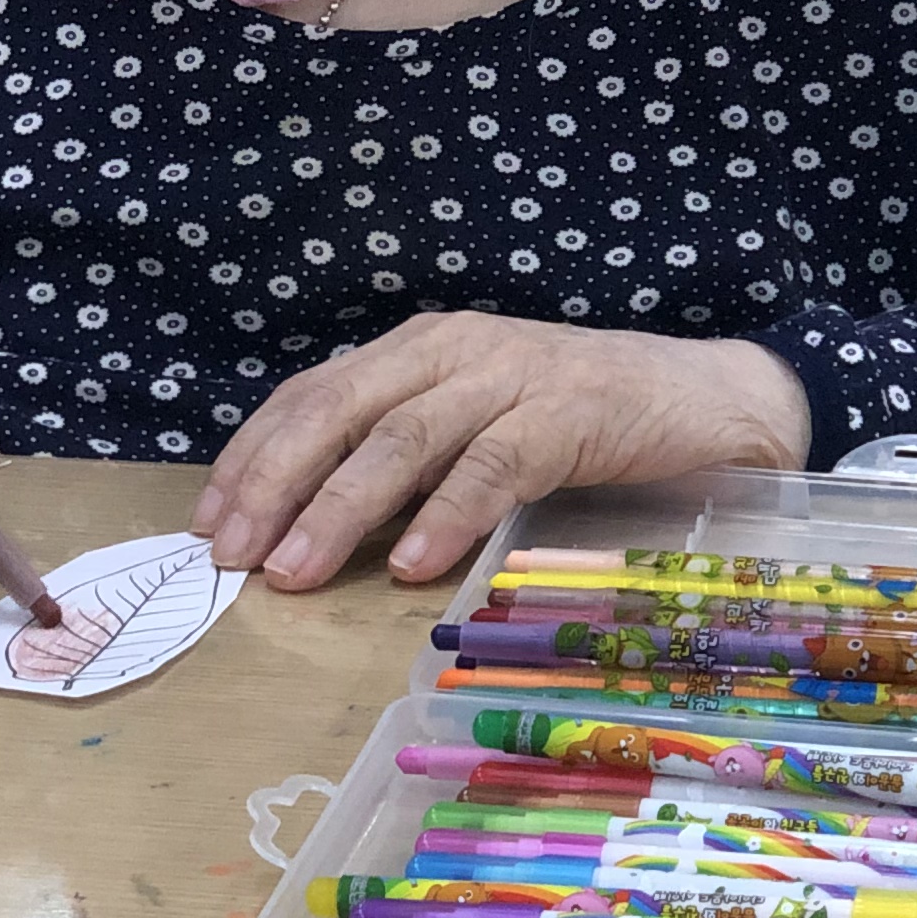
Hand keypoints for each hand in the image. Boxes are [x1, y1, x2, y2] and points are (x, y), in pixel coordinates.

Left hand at [194, 319, 810, 593]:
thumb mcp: (472, 425)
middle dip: (274, 483)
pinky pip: (493, 466)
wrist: (707, 398)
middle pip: (340, 411)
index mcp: (420, 348)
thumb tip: (308, 523)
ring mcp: (512, 378)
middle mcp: (454, 350)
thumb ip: (403, 457)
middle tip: (231, 553)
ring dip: (340, 507)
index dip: (253, 455)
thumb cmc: (579, 420)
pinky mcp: (569, 414)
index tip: (209, 521)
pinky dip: (446, 516)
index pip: (312, 394)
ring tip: (294, 568)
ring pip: (404, 440)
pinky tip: (410, 563)